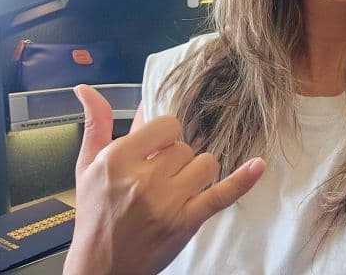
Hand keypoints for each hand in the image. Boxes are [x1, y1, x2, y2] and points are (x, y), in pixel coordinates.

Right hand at [63, 85, 264, 274]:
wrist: (101, 267)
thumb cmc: (96, 214)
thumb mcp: (87, 166)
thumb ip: (96, 124)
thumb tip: (88, 89)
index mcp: (118, 159)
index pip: (166, 125)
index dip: (164, 136)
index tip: (155, 150)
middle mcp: (143, 178)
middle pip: (185, 146)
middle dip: (176, 159)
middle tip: (159, 178)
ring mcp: (167, 201)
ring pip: (206, 163)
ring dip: (197, 172)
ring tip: (178, 187)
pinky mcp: (186, 222)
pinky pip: (221, 194)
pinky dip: (242, 180)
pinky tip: (258, 165)